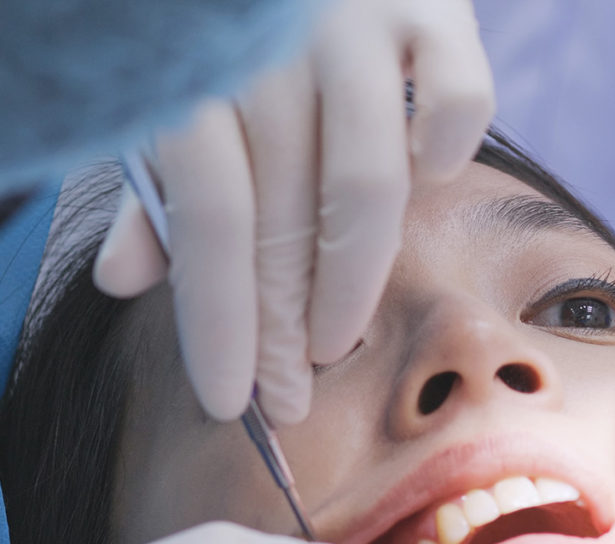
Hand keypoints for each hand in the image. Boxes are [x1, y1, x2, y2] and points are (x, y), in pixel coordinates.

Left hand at [93, 0, 493, 423]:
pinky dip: (446, 155)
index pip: (208, 222)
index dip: (220, 325)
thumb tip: (122, 281)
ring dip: (350, 283)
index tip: (231, 402)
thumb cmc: (220, 33)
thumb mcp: (166, 96)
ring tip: (333, 343)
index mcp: (193, 66)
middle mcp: (272, 43)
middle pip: (279, 220)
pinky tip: (425, 184)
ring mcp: (356, 20)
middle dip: (281, 330)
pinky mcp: (436, 5)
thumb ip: (151, 182)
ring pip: (364, 184)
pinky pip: (461, 99)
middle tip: (288, 400)